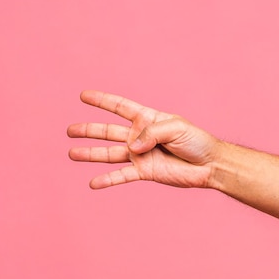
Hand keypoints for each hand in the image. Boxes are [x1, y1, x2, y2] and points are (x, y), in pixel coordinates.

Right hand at [68, 90, 220, 188]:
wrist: (209, 165)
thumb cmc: (196, 141)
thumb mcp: (176, 128)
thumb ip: (152, 133)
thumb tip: (132, 146)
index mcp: (147, 119)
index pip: (120, 107)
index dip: (102, 101)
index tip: (83, 96)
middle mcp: (139, 136)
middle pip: (108, 131)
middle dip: (89, 130)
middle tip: (69, 130)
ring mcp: (140, 155)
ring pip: (109, 153)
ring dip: (91, 154)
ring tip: (71, 154)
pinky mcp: (144, 172)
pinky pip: (122, 176)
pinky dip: (108, 180)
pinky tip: (93, 183)